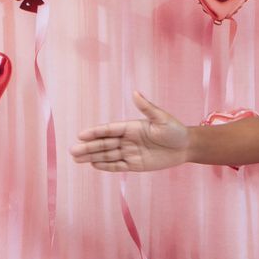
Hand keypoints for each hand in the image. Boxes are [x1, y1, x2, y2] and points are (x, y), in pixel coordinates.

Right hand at [71, 92, 190, 172]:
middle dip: (88, 147)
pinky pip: (118, 166)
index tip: (81, 135)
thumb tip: (135, 93)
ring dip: (92, 157)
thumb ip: (147, 107)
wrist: (186, 147)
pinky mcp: (135, 164)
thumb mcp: (161, 118)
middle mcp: (127, 139)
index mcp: (131, 127)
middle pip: (104, 144)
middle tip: (72, 151)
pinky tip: (93, 165)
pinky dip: (106, 166)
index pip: (109, 130)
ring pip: (107, 155)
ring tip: (76, 159)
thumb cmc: (175, 130)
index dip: (95, 133)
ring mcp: (130, 152)